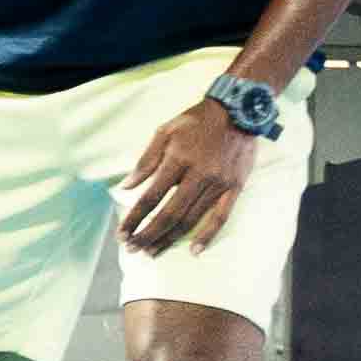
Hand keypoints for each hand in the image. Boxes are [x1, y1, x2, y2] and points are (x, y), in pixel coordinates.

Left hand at [116, 102, 258, 255]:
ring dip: (170, 238)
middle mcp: (199, 174)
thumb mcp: (165, 131)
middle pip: (169, 214)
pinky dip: (208, 235)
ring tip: (153, 251)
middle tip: (133, 248)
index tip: (122, 233)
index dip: (134, 218)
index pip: (151, 196)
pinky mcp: (235, 187)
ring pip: (191, 219)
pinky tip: (194, 250)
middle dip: (148, 234)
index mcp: (178, 158)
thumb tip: (126, 186)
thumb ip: (146, 160)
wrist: (239, 110)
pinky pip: (221, 217)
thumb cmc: (197, 120)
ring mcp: (219, 183)